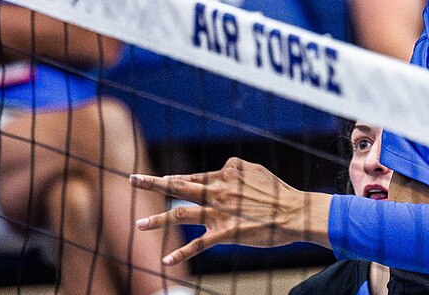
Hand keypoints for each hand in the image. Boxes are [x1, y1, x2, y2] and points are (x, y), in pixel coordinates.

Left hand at [130, 158, 331, 264]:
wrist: (296, 212)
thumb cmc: (279, 193)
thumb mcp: (256, 171)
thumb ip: (237, 169)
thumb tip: (226, 166)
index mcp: (226, 174)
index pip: (195, 177)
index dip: (178, 180)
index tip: (164, 182)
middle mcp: (218, 190)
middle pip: (178, 185)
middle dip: (152, 182)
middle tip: (132, 179)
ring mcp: (220, 212)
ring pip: (181, 214)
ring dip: (157, 220)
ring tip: (138, 224)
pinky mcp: (226, 233)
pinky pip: (198, 244)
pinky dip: (181, 253)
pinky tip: (166, 260)